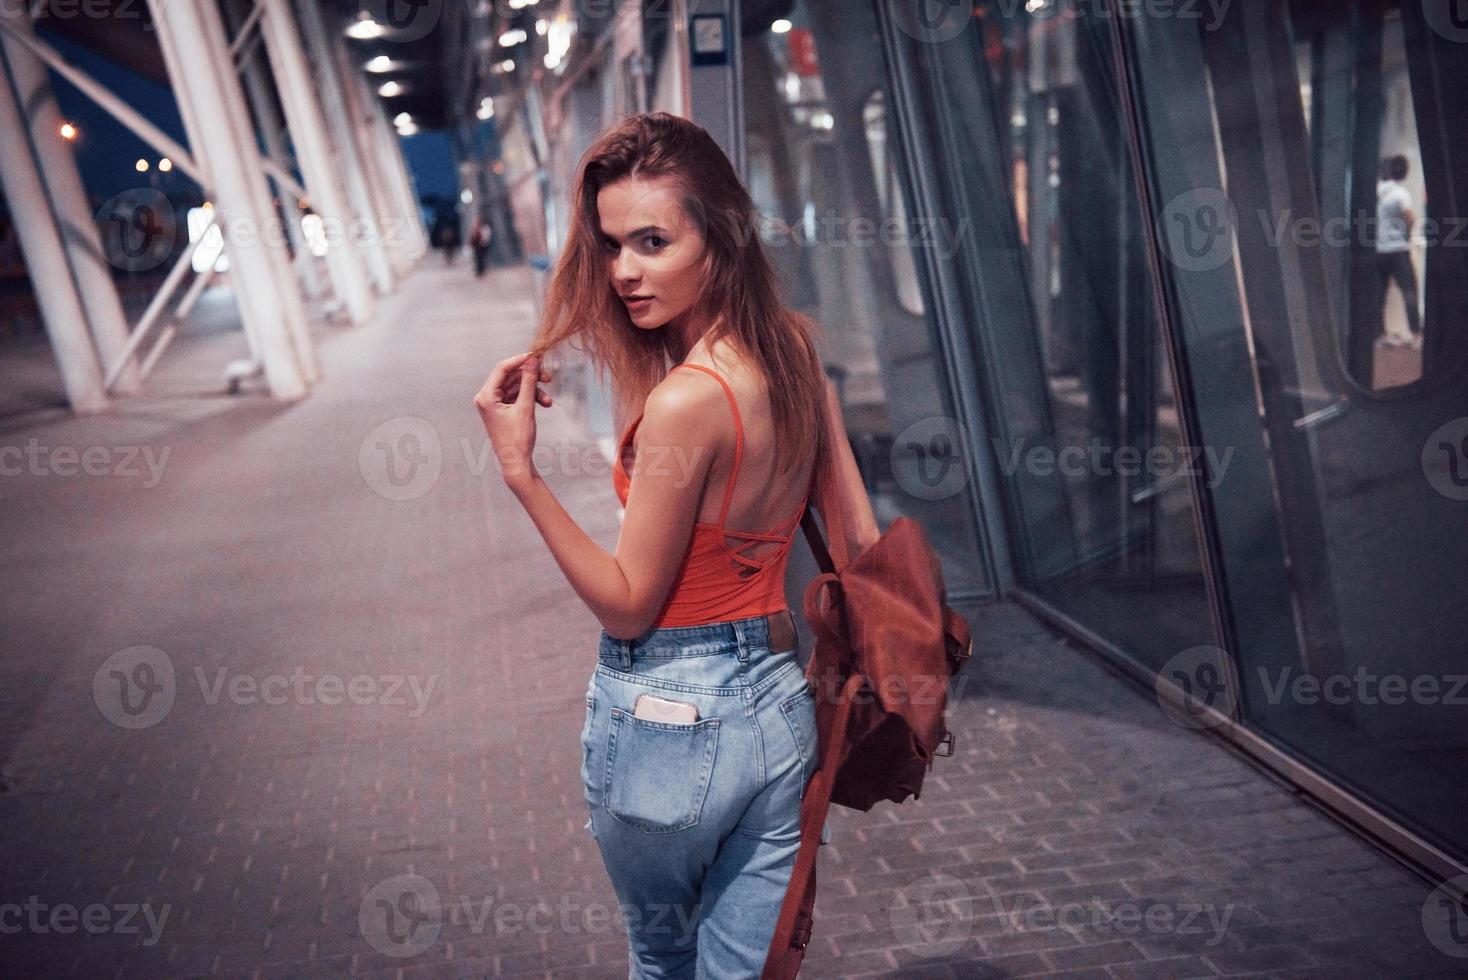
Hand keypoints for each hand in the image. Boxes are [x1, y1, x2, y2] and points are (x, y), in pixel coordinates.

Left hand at [474, 351, 553, 490]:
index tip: (537, 356)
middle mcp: (486, 398)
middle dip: (530, 377)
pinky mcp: (501, 409)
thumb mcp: (526, 407)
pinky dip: (530, 398)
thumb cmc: (518, 439)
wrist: (516, 463)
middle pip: (510, 376)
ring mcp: (493, 404)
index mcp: (486, 396)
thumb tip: (532, 360)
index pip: (502, 368)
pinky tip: (543, 404)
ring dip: (533, 390)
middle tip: (549, 378)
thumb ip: (529, 381)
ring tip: (548, 400)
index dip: (520, 360)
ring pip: (516, 387)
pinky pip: (516, 396)